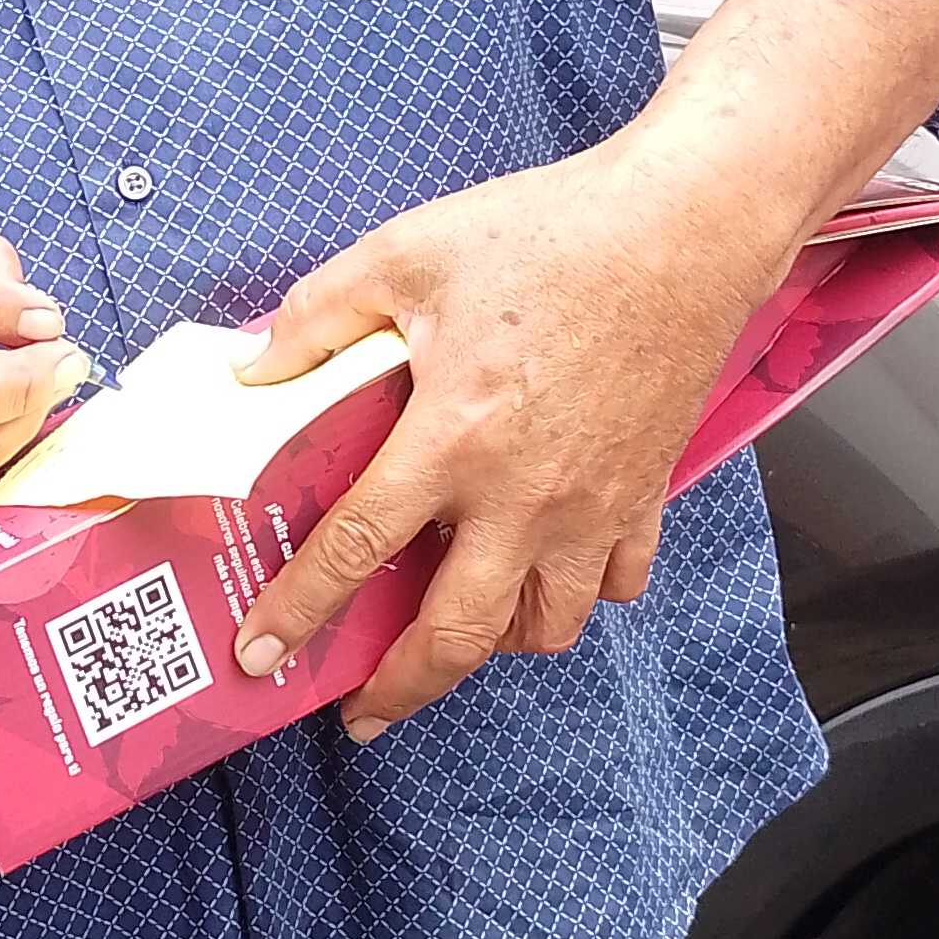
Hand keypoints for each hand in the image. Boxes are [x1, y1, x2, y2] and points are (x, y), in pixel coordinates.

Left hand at [230, 138, 793, 741]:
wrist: (685, 227)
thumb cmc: (552, 233)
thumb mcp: (407, 252)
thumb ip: (319, 316)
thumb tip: (253, 369)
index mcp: (452, 437)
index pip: (356, 548)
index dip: (301, 610)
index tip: (263, 653)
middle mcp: (523, 494)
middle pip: (455, 633)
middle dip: (399, 688)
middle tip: (362, 711)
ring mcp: (593, 505)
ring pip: (544, 625)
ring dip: (491, 646)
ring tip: (455, 635)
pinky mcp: (645, 493)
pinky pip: (615, 582)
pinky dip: (579, 595)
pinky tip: (546, 572)